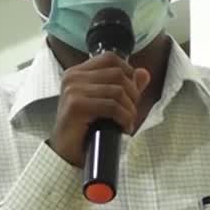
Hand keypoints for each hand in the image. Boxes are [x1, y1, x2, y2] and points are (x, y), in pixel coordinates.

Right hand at [50, 52, 150, 167]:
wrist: (66, 152)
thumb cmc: (84, 128)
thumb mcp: (106, 102)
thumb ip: (124, 86)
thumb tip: (144, 73)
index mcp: (77, 72)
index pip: (110, 58)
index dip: (128, 72)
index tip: (130, 92)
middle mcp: (72, 77)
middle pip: (118, 74)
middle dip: (132, 94)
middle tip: (130, 111)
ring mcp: (73, 90)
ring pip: (117, 91)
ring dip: (129, 109)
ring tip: (126, 122)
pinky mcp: (76, 105)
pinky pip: (112, 106)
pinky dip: (124, 118)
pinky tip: (122, 127)